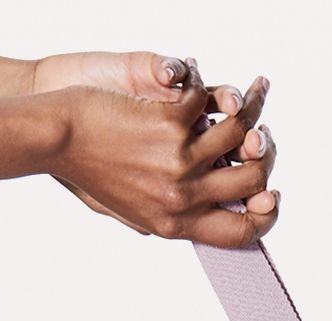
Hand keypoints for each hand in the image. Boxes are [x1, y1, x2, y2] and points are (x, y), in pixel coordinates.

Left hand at [48, 66, 278, 246]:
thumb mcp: (131, 210)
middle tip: (263, 132)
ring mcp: (178, 160)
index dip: (266, 214)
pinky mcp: (169, 122)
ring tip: (255, 89)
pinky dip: (206, 86)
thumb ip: (168, 216)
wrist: (59, 141)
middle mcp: (181, 198)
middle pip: (253, 180)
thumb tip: (200, 221)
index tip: (272, 193)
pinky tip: (198, 77)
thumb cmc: (90, 172)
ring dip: (252, 106)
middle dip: (267, 153)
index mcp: (176, 225)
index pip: (239, 233)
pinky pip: (208, 102)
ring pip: (241, 134)